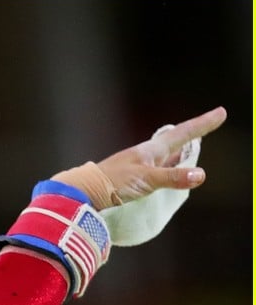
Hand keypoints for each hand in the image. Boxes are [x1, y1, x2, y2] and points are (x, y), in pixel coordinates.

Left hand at [96, 106, 226, 202]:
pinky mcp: (133, 178)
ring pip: (168, 154)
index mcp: (152, 149)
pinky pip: (159, 168)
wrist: (84, 192)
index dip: (203, 124)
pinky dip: (170, 167)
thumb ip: (173, 177)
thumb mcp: (147, 180)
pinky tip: (170, 171)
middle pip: (177, 140)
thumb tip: (201, 175)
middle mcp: (147, 154)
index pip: (183, 133)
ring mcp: (140, 165)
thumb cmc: (114, 183)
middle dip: (194, 133)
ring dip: (182, 150)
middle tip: (209, 123)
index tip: (220, 112)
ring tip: (194, 146)